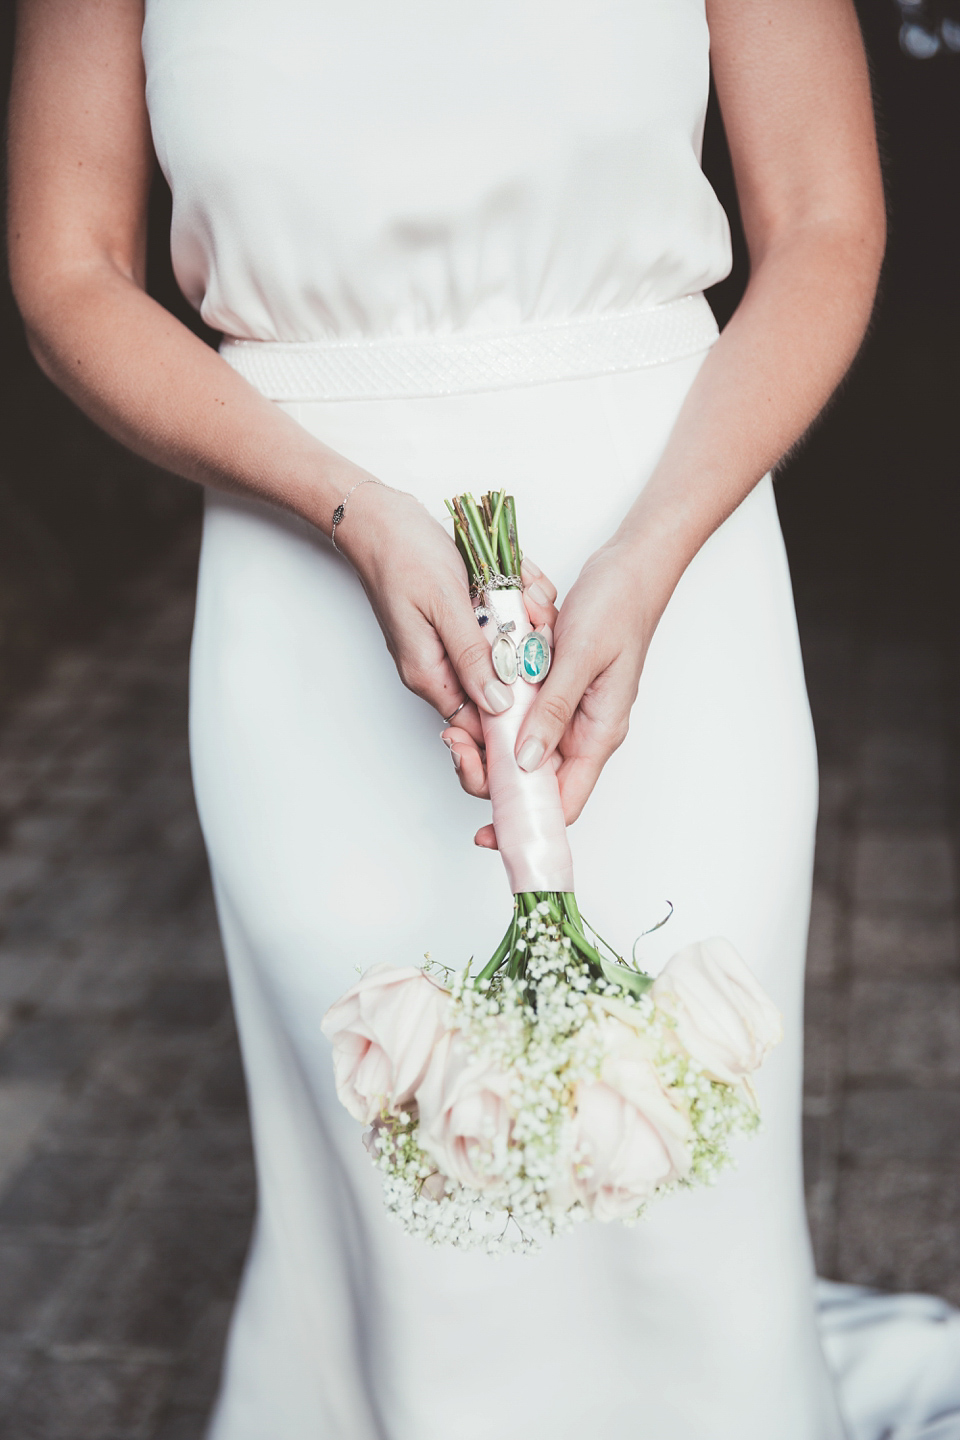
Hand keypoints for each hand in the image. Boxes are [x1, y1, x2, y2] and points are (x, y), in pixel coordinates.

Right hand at [335, 479, 556, 739]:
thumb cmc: (403, 556)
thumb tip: (497, 705)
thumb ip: (472, 658)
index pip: (476, 722)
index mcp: (429, 673)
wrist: (381, 518)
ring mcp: (451, 642)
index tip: (543, 678)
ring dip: (525, 620)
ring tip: (526, 590)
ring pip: (505, 651)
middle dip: (527, 653)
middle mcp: (440, 665)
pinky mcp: (461, 620)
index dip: (514, 713)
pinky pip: (499, 624)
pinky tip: (517, 578)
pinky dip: (515, 601)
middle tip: (535, 616)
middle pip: (499, 684)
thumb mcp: (445, 606)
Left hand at [445, 540, 649, 847]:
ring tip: (458, 725)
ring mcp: (570, 712)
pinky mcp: (557, 691)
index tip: (487, 831)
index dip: (524, 822)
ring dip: (489, 743)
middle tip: (456, 748)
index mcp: (598, 732)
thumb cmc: (618, 606)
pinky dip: (498, 715)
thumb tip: (527, 761)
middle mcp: (584, 731)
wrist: (631, 566)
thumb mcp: (579, 657)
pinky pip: (523, 717)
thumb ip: (552, 710)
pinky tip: (478, 700)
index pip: (562, 803)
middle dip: (491, 775)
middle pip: (535, 782)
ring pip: (523, 750)